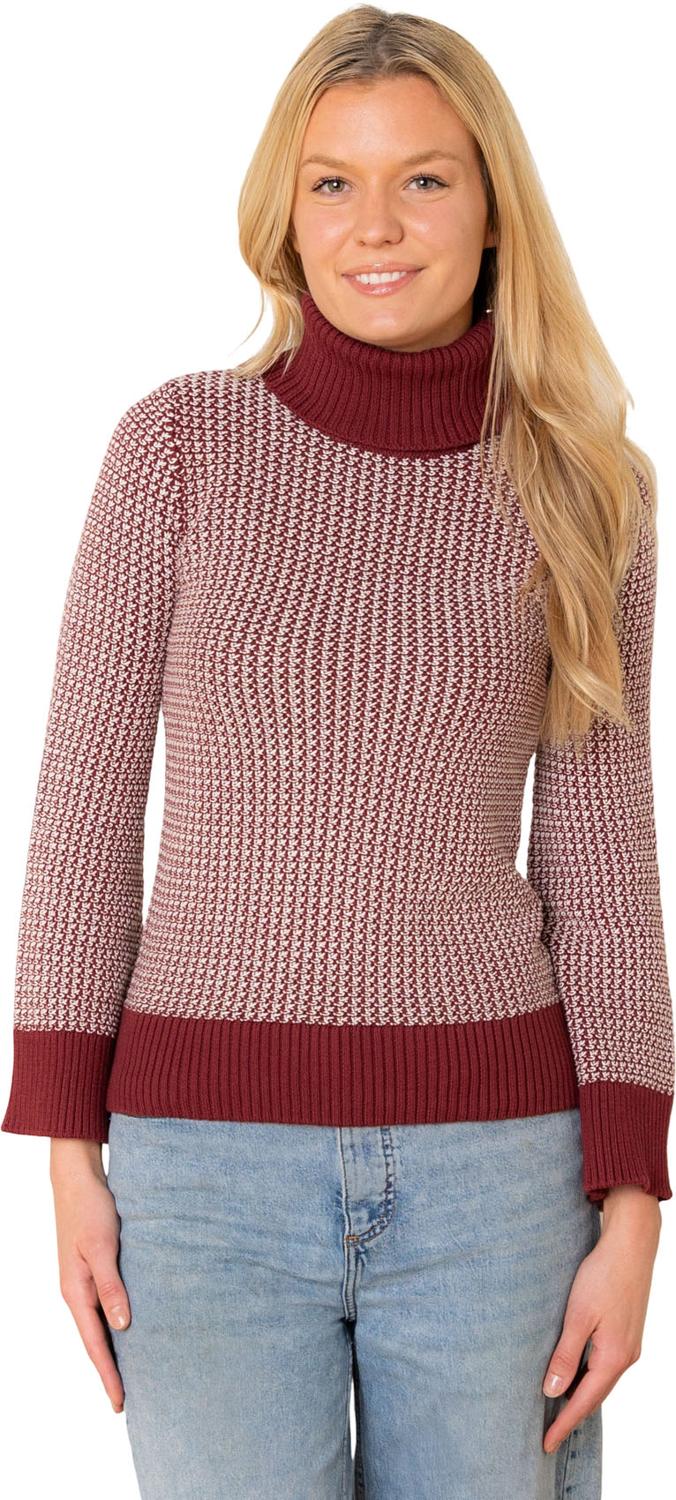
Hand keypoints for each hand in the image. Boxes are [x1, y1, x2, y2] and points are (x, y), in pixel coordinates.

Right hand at [50, 1138, 130, 1414]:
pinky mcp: (95, 1267)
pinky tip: (132, 1327)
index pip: (95, 1344)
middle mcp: (78, 1292)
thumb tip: (123, 1326)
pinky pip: (106, 1304)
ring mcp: (85, 1280)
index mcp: (75, 1292)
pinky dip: (118, 1322)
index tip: (120, 1403)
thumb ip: (111, 1286)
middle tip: (128, 1400)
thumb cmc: (90, 1209)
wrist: (78, 1178)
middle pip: (96, 1340)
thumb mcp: (101, 1246)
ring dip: (115, 1348)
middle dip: (111, 1370)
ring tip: (134, 1372)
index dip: (108, 1374)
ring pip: (101, 1323)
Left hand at [541, 1186, 661, 1452]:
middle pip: (595, 1396)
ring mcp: (629, 1346)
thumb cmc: (603, 1276)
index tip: (546, 1444)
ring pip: (601, 1380)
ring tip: (558, 1409)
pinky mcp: (626, 1333)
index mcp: (613, 1358)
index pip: (583, 1402)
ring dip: (581, 1396)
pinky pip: (605, 1365)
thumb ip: (566, 1356)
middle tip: (548, 1433)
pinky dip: (589, 1376)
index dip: (563, 1424)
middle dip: (572, 1416)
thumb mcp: (577, 1316)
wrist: (631, 1247)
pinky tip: (576, 1374)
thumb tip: (552, 1392)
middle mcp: (625, 1358)